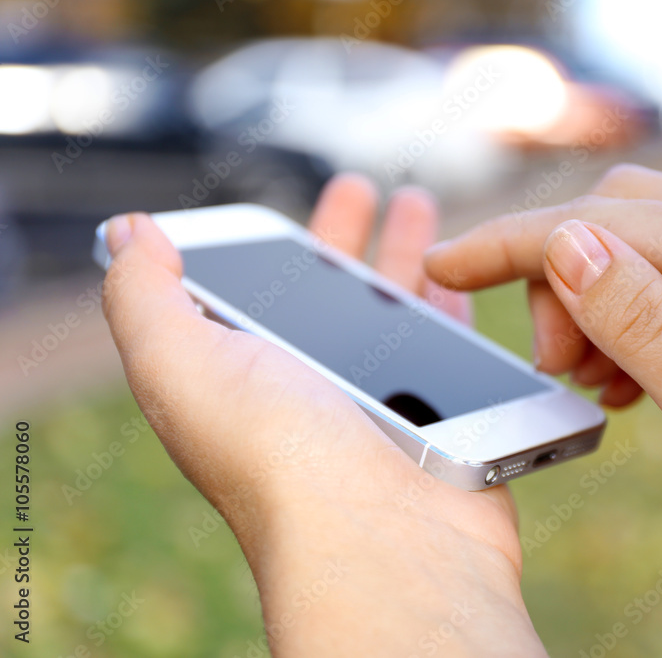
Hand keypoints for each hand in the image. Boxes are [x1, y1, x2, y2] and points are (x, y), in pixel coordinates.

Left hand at [100, 175, 544, 656]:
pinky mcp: (445, 413)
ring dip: (405, 253)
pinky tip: (459, 273)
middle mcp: (314, 391)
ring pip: (394, 309)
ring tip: (421, 207)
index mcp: (249, 378)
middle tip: (359, 187)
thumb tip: (130, 233)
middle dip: (343, 234)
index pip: (256, 295)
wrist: (384, 545)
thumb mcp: (182, 366)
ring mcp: (384, 403)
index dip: (267, 248)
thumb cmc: (282, 461)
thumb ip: (145, 297)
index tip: (282, 209)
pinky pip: (450, 341)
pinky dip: (452, 301)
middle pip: (329, 294)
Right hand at [425, 164, 661, 653]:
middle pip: (623, 219)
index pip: (603, 222)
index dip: (510, 242)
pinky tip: (633, 384)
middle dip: (561, 279)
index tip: (439, 265)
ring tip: (595, 385)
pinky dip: (636, 320)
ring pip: (649, 249)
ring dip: (598, 303)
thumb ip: (643, 320)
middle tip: (558, 370)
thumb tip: (564, 242)